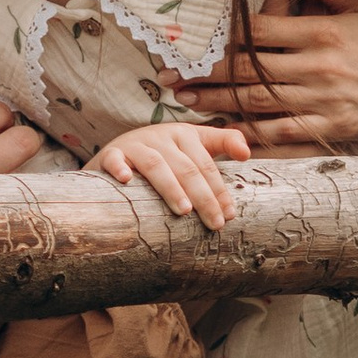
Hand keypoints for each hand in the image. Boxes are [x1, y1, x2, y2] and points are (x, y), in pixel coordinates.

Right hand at [83, 119, 250, 228]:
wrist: (118, 151)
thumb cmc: (163, 152)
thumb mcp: (193, 143)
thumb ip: (223, 142)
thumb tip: (246, 153)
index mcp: (184, 135)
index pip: (206, 165)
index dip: (219, 190)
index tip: (230, 215)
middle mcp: (161, 137)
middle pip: (186, 167)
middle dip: (203, 196)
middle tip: (214, 223)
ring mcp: (135, 145)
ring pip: (156, 165)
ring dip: (171, 187)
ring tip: (184, 210)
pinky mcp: (111, 153)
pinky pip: (115, 159)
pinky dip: (120, 168)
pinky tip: (126, 181)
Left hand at [191, 0, 357, 154]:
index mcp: (324, 31)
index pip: (261, 31)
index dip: (223, 36)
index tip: (192, 39)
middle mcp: (320, 66)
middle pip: (250, 69)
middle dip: (206, 73)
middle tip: (169, 76)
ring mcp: (324, 100)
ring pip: (258, 102)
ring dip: (216, 102)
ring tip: (183, 101)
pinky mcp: (330, 128)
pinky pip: (281, 133)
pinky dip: (249, 134)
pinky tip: (222, 132)